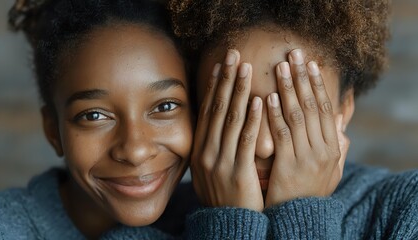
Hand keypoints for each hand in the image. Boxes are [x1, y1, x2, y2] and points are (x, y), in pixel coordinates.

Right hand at [191, 49, 263, 211]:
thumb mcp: (209, 170)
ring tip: (247, 68)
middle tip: (233, 54)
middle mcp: (206, 152)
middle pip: (217, 109)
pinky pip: (246, 141)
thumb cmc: (222, 196)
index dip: (214, 86)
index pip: (207, 111)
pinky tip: (259, 101)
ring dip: (239, 91)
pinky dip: (253, 120)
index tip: (221, 66)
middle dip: (226, 79)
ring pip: (231, 120)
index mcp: (199, 150)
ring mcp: (220, 162)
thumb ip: (212, 146)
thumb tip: (218, 124)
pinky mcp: (237, 172)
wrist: (226, 226)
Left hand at [265, 49, 349, 206]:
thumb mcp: (330, 173)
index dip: (319, 84)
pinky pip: (282, 134)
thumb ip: (337, 151)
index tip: (311, 63)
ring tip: (281, 67)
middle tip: (296, 54)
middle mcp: (323, 149)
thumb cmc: (310, 193)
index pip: (326, 109)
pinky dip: (276, 114)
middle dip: (304, 77)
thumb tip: (343, 131)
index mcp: (332, 148)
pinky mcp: (288, 165)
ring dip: (289, 88)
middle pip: (313, 106)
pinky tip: (269, 97)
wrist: (299, 219)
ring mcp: (307, 157)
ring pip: (298, 115)